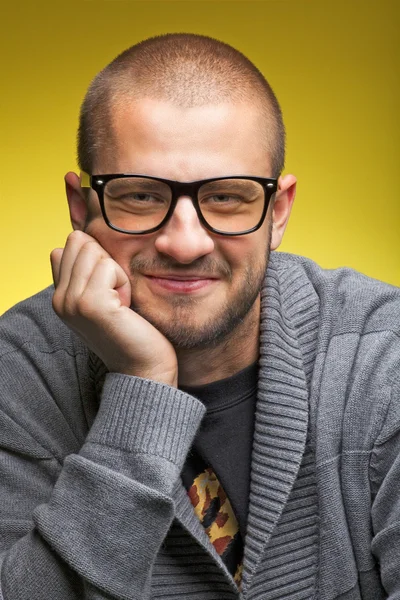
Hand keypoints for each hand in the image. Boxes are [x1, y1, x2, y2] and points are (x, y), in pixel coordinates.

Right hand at [50, 230, 177, 386]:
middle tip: (116, 297)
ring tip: (120, 303)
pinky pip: (109, 267)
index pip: (67, 245)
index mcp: (59, 295)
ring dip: (116, 273)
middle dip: (107, 263)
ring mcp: (71, 302)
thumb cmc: (132, 329)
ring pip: (94, 251)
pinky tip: (125, 308)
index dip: (97, 259)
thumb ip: (86, 271)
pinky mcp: (90, 304)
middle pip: (80, 242)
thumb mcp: (103, 297)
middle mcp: (59, 299)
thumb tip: (78, 237)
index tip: (108, 291)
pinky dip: (123, 283)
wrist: (144, 367)